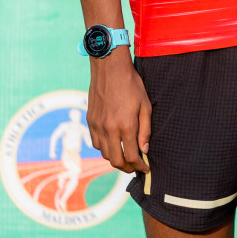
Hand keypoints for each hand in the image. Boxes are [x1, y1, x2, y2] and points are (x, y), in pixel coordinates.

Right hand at [86, 50, 150, 173]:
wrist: (109, 69)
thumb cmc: (132, 85)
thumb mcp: (145, 105)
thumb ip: (145, 130)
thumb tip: (144, 150)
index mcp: (125, 126)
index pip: (132, 156)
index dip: (140, 166)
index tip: (146, 168)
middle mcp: (109, 129)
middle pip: (116, 160)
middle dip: (127, 168)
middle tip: (136, 167)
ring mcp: (97, 126)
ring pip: (104, 154)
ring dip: (115, 159)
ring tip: (126, 157)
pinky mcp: (90, 121)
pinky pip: (96, 143)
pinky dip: (104, 149)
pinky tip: (113, 145)